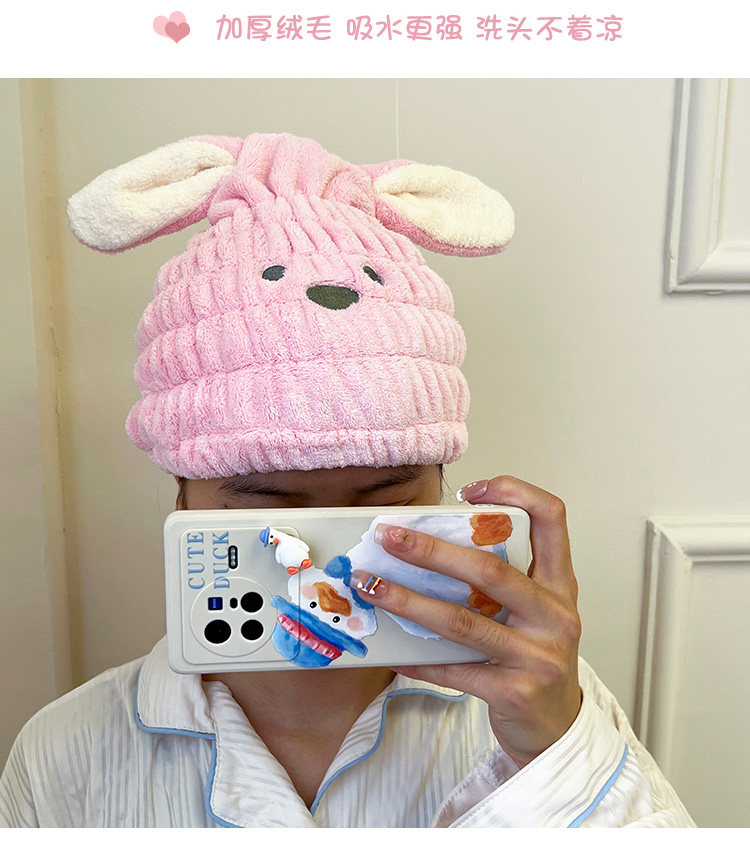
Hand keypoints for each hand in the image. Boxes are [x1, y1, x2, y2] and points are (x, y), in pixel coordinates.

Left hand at [350, 475, 582, 768]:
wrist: (557, 728)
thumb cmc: (536, 656)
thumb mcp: (534, 611)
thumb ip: (501, 580)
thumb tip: (428, 545)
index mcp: (561, 584)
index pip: (551, 519)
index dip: (515, 493)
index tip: (470, 490)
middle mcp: (555, 616)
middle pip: (489, 570)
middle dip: (431, 550)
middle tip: (389, 537)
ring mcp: (538, 656)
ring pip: (462, 621)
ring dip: (408, 601)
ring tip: (371, 586)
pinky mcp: (514, 692)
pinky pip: (454, 669)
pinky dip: (419, 658)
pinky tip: (392, 652)